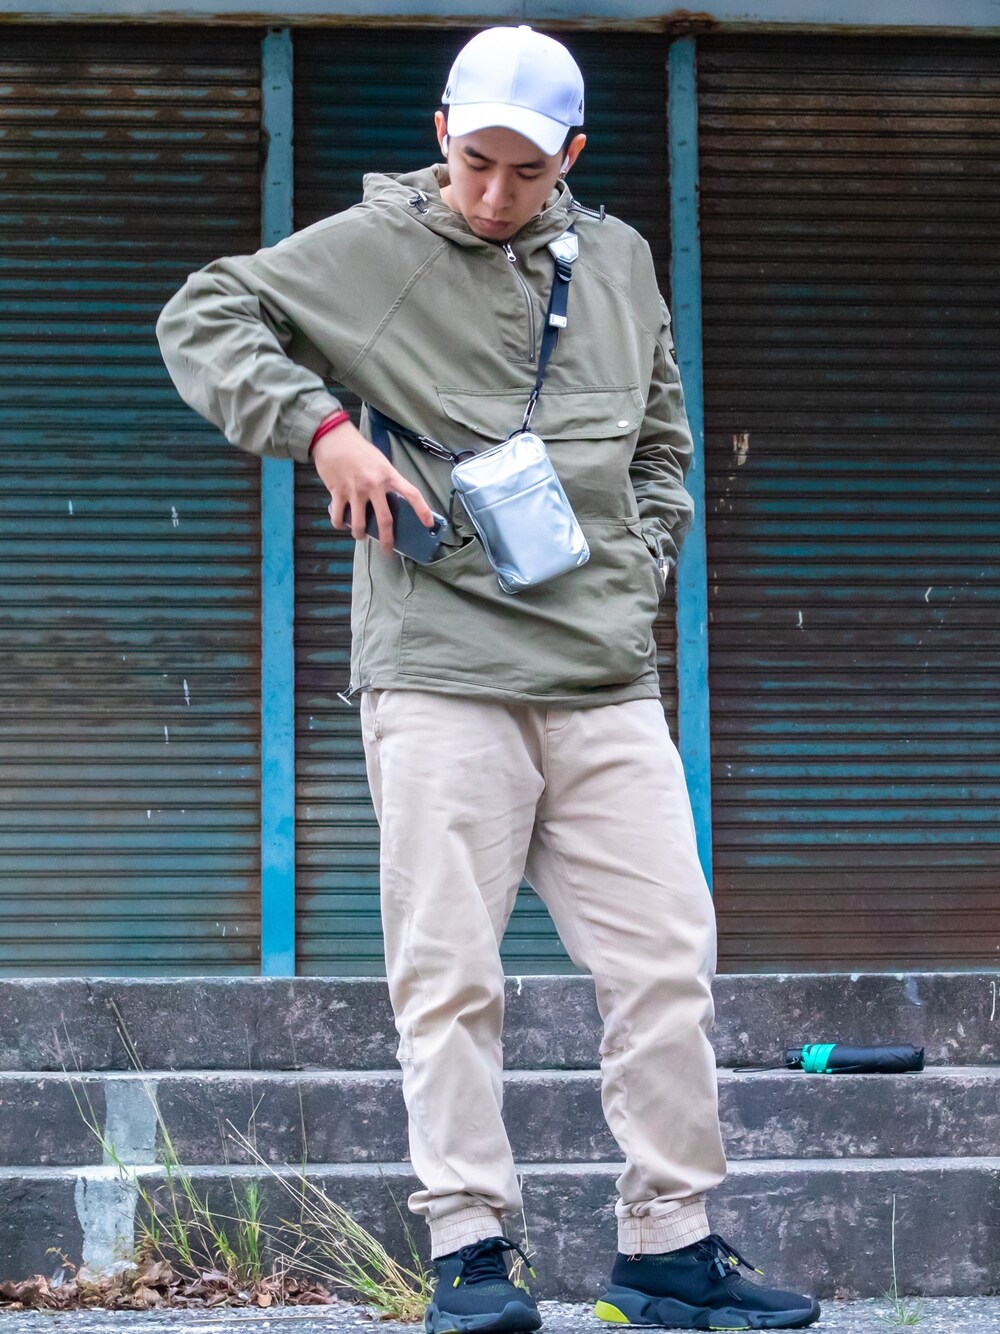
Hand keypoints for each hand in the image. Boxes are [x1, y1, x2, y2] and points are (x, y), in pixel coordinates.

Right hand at [313, 419, 434, 554]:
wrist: (333, 438)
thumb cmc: (358, 449)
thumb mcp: (379, 461)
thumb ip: (385, 481)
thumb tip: (387, 504)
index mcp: (388, 475)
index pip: (411, 493)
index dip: (422, 509)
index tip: (429, 523)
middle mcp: (374, 484)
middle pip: (385, 520)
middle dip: (387, 541)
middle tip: (387, 550)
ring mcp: (355, 490)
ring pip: (359, 525)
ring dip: (360, 535)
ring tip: (360, 535)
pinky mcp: (338, 492)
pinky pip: (339, 517)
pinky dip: (340, 524)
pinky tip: (342, 523)